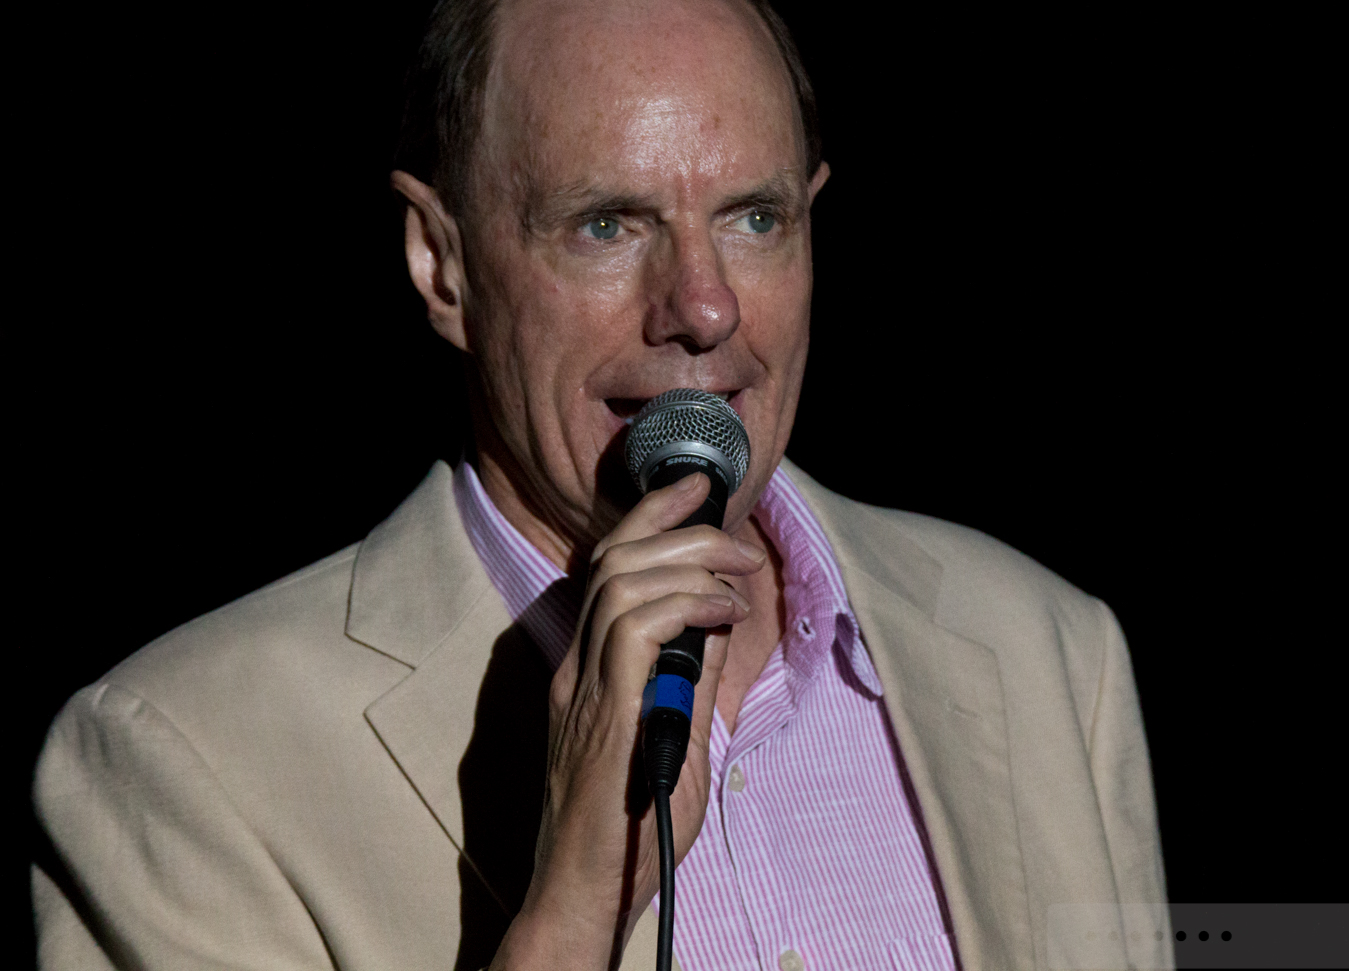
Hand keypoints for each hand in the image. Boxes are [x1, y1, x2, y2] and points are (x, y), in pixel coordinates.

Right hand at [489, 472, 762, 969]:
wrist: (587, 894)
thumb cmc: (631, 826)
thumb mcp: (675, 735)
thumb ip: (690, 677)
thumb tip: (720, 623)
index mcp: (588, 668)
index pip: (609, 566)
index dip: (651, 515)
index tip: (697, 488)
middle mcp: (576, 667)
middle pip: (613, 558)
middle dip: (679, 527)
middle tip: (737, 538)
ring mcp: (582, 688)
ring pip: (622, 581)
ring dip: (690, 563)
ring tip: (738, 577)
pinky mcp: (601, 713)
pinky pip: (635, 628)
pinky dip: (686, 605)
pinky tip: (724, 616)